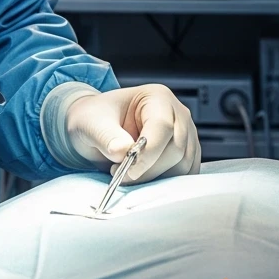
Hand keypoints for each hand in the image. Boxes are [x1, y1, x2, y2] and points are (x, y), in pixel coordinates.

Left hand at [63, 84, 200, 181]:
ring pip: (182, 165)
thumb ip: (107, 137)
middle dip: (149, 168)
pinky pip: (185, 174)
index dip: (148, 153)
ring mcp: (186, 134)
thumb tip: (123, 152)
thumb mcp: (92, 123)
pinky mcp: (186, 154)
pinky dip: (165, 181)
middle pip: (176, 149)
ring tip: (128, 172)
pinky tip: (142, 176)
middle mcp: (177, 114)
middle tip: (122, 174)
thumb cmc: (96, 118)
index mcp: (157, 97)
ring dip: (156, 177)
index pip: (162, 127)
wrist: (98, 127)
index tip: (128, 171)